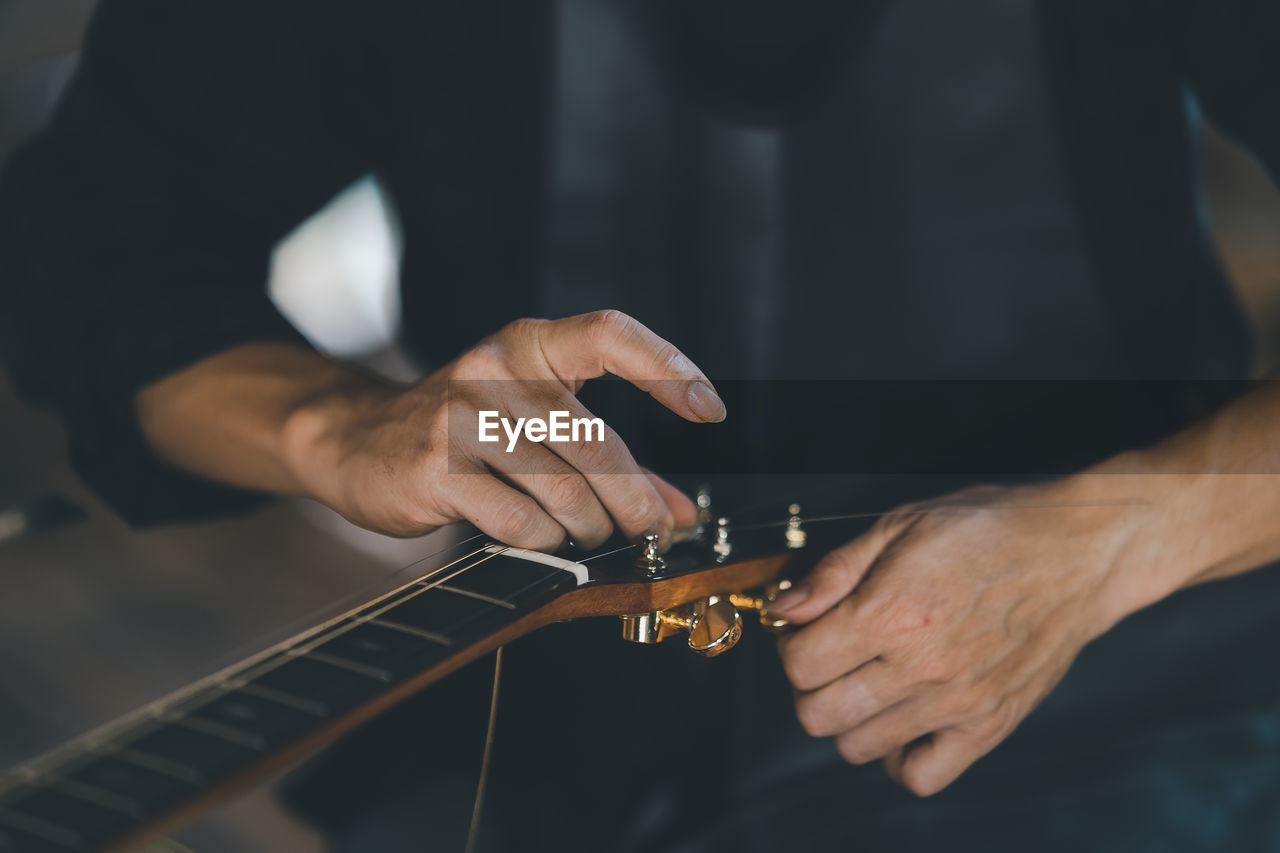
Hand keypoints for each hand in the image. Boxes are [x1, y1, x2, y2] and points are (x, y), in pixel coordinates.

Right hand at [283, 310, 721, 546]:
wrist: (355, 441)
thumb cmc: (462, 432)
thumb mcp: (537, 425)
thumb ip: (614, 463)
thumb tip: (680, 514)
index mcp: (528, 345)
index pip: (609, 333)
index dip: (667, 367)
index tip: (709, 409)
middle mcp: (495, 370)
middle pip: (596, 440)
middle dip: (635, 499)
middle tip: (650, 529)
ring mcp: (461, 417)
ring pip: (563, 490)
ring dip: (589, 527)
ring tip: (587, 534)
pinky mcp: (437, 467)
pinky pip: (521, 520)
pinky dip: (544, 540)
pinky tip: (537, 537)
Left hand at [771, 482, 1148, 795]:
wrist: (1077, 552)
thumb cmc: (989, 530)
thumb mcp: (901, 525)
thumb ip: (835, 572)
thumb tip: (785, 608)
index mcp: (891, 613)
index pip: (800, 665)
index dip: (792, 645)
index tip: (807, 630)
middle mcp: (921, 666)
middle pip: (818, 715)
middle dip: (810, 685)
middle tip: (831, 657)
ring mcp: (956, 703)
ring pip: (857, 747)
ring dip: (848, 718)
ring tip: (866, 682)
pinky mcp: (988, 726)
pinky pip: (921, 776)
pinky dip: (898, 758)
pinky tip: (900, 722)